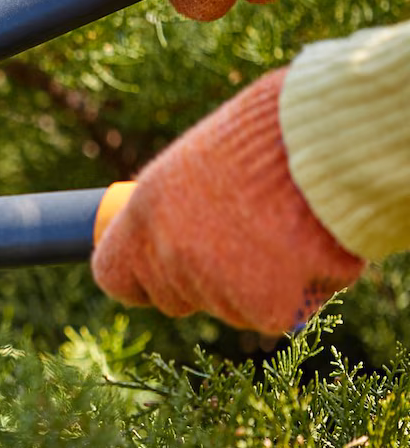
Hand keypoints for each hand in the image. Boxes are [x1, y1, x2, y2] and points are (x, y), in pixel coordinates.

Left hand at [91, 69, 364, 333]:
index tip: (161, 268)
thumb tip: (176, 229)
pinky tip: (312, 248)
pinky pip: (276, 314)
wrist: (332, 138)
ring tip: (288, 227)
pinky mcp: (264, 305)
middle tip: (247, 236)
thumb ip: (179, 204)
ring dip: (257, 283)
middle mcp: (170, 253)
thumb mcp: (202, 157)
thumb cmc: (274, 133)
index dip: (140, 278)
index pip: (114, 277)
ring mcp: (213, 283)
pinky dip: (299, 291)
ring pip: (229, 308)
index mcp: (145, 211)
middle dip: (206, 279)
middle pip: (175, 298)